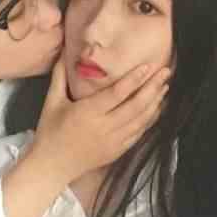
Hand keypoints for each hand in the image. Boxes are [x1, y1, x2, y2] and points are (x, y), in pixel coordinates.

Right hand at [31, 51, 169, 181]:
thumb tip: (64, 51)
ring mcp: (114, 141)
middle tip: (166, 72)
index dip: (135, 79)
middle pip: (136, 105)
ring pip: (141, 120)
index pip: (117, 93)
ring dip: (155, 102)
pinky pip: (139, 133)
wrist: (53, 166)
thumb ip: (59, 76)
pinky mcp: (118, 150)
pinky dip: (150, 120)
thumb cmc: (50, 131)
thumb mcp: (51, 101)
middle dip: (153, 87)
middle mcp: (105, 127)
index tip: (149, 66)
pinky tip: (157, 109)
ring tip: (165, 86)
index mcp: (88, 112)